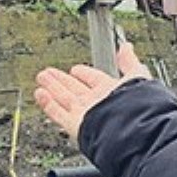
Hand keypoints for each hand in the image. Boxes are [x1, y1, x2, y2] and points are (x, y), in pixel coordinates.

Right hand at [34, 43, 151, 142]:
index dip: (84, 73)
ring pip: (64, 99)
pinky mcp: (74, 125)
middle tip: (49, 72)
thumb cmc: (136, 105)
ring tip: (42, 77)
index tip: (75, 69)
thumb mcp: (135, 75)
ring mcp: (85, 114)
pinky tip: (40, 93)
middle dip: (62, 80)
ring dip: (52, 87)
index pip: (94, 80)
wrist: (130, 129)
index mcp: (112, 93)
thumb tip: (127, 48)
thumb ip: (129, 62)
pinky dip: (47, 103)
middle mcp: (97, 104)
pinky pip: (57, 113)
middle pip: (75, 89)